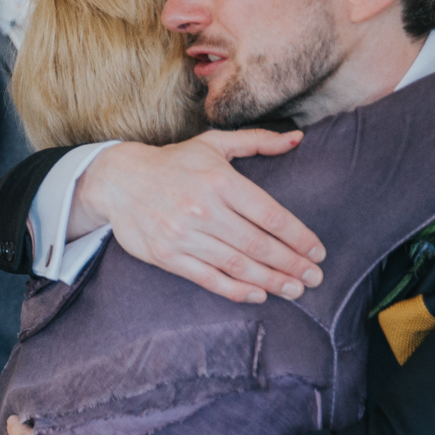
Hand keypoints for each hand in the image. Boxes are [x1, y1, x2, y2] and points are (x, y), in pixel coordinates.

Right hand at [76, 131, 325, 303]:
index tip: (318, 252)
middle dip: (292, 264)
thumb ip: (257, 141)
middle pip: (258, 244)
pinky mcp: (166, 255)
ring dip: (271, 281)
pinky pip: (207, 278)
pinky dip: (235, 289)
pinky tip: (257, 295)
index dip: (299, 237)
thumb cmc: (172, 162)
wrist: (117, 180)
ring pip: (236, 264)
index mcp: (219, 180)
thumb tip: (298, 139)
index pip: (270, 215)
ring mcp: (183, 234)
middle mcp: (202, 208)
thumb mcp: (213, 143)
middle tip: (314, 278)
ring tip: (294, 290)